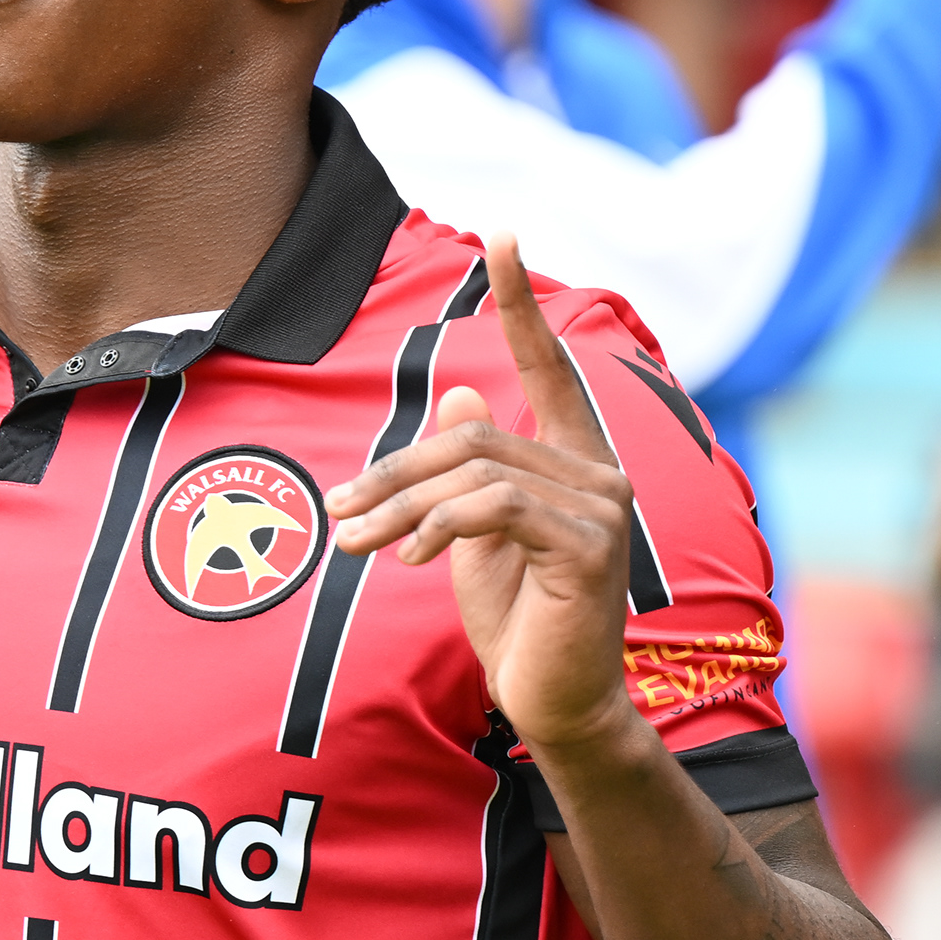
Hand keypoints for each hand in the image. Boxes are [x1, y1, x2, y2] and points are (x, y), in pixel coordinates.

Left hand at [330, 234, 638, 764]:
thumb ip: (469, 473)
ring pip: (474, 472)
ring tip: (355, 543)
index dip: (522, 304)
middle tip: (337, 514)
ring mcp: (603, 509)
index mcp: (579, 461)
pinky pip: (493, 510)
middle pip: (474, 435)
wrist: (557, 704)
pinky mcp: (588, 549)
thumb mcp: (478, 539)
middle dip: (394, 473)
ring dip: (399, 507)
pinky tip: (406, 563)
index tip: (503, 234)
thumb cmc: (520, 624)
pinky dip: (436, 529)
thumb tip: (455, 396)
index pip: (550, 367)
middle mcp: (602, 474)